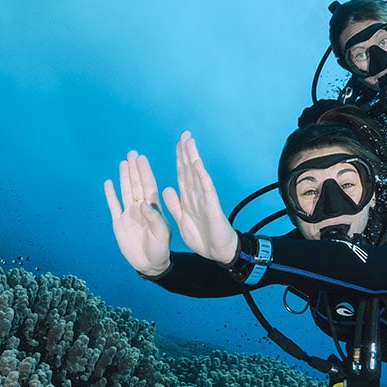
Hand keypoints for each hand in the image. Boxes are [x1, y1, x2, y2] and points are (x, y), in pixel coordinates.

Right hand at [104, 151, 172, 275]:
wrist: (149, 264)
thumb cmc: (160, 249)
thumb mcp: (162, 235)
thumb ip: (154, 219)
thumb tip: (143, 204)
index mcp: (154, 208)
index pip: (148, 186)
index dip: (145, 172)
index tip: (142, 159)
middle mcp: (141, 208)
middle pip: (136, 184)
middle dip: (134, 169)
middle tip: (132, 153)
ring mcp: (129, 214)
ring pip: (125, 191)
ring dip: (124, 177)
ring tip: (123, 163)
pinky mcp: (118, 223)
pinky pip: (113, 205)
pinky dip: (110, 194)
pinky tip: (108, 183)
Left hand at [161, 132, 238, 264]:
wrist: (218, 251)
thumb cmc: (203, 236)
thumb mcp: (181, 220)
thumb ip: (174, 205)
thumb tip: (167, 189)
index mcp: (188, 198)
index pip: (182, 174)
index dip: (178, 159)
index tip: (177, 144)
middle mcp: (196, 194)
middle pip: (189, 170)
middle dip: (186, 152)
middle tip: (184, 134)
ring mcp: (204, 199)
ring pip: (196, 175)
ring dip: (192, 158)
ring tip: (189, 142)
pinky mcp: (211, 206)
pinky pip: (205, 188)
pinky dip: (201, 176)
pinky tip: (197, 164)